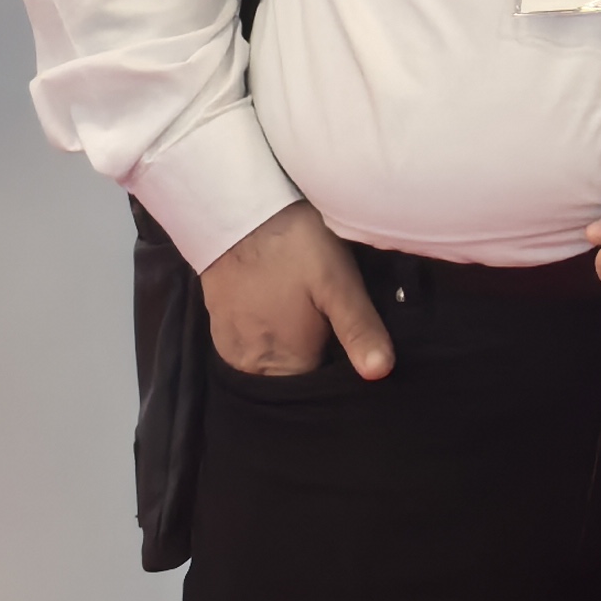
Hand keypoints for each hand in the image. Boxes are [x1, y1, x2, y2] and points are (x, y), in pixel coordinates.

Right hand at [201, 199, 392, 378]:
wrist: (242, 216)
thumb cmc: (297, 250)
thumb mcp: (339, 285)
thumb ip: (359, 330)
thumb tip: (380, 372)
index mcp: (286, 364)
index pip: (320, 384)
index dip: (340, 363)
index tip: (349, 338)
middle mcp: (253, 368)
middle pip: (294, 375)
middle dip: (315, 355)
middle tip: (329, 319)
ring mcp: (231, 350)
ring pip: (272, 363)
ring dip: (290, 346)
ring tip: (306, 312)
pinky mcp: (220, 331)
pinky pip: (252, 347)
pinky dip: (268, 335)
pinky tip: (282, 308)